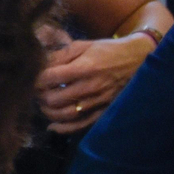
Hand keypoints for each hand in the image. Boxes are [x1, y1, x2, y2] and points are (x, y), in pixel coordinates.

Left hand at [35, 34, 151, 132]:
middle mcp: (90, 87)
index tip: (34, 79)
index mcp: (84, 68)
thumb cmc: (108, 50)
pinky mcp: (104, 111)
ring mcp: (98, 102)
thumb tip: (40, 64)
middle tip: (38, 92)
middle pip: (54, 99)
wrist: (140, 59)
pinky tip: (53, 126)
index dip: (37, 80)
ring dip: (48, 112)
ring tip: (44, 105)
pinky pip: (81, 125)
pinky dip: (64, 128)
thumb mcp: (84, 45)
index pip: (49, 78)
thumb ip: (61, 55)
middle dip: (40, 96)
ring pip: (64, 114)